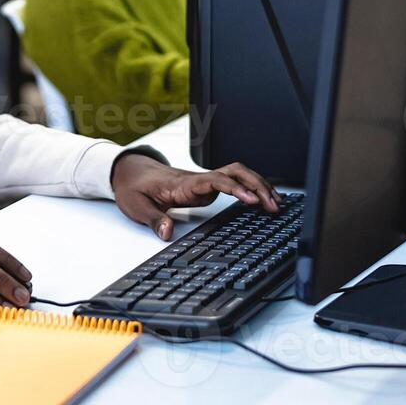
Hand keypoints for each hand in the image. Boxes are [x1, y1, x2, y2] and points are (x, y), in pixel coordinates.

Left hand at [111, 153, 281, 239]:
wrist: (129, 172)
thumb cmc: (134, 187)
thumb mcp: (137, 206)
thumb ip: (154, 219)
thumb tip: (168, 232)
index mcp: (183, 184)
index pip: (215, 181)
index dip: (236, 188)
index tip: (253, 200)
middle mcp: (197, 180)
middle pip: (234, 172)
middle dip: (257, 185)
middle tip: (274, 205)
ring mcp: (203, 183)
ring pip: (237, 174)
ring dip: (257, 185)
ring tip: (276, 203)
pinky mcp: (205, 188)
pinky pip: (233, 182)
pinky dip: (250, 188)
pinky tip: (261, 200)